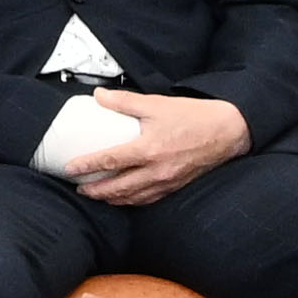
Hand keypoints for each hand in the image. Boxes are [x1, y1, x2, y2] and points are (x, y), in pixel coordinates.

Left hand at [62, 87, 252, 206]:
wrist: (228, 131)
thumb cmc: (193, 116)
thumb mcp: (156, 104)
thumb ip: (125, 101)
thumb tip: (99, 96)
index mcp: (148, 149)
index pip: (109, 161)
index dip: (87, 166)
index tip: (69, 169)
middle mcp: (156, 171)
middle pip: (117, 188)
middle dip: (95, 190)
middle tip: (79, 188)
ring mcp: (167, 182)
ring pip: (133, 198)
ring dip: (112, 199)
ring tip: (97, 195)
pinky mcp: (176, 186)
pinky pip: (149, 199)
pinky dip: (133, 201)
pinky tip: (125, 198)